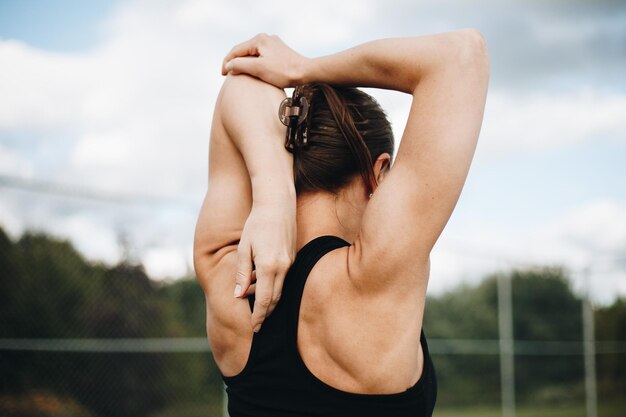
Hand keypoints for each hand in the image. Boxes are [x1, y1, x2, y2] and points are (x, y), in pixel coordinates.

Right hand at [222, 33, 306, 87]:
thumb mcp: (258, 69)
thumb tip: (228, 65)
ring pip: (253, 54)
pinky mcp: (279, 52)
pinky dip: (254, 64)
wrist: (305, 72)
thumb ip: (240, 65)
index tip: (222, 74)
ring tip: (238, 73)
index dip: (227, 62)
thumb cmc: (283, 72)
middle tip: (227, 74)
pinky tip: (253, 72)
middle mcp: (266, 38)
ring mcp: (273, 44)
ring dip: (244, 63)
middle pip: (244, 50)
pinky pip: (261, 56)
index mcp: (259, 39)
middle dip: (234, 61)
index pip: (236, 50)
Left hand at [235, 200, 295, 331]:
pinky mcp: (293, 258)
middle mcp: (283, 267)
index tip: (254, 328)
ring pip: (280, 289)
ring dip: (268, 299)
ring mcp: (290, 263)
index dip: (258, 316)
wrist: (277, 204)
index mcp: (268, 266)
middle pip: (275, 299)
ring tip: (253, 302)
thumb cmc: (257, 223)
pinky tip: (260, 283)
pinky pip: (283, 278)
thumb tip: (238, 294)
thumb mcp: (243, 248)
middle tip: (256, 325)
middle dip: (265, 313)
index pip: (263, 300)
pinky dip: (272, 286)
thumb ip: (242, 273)